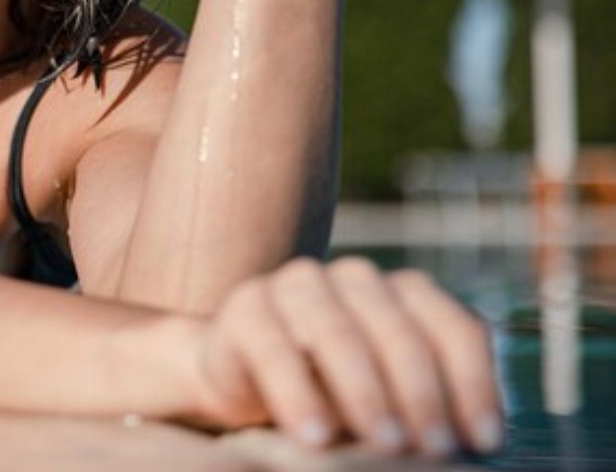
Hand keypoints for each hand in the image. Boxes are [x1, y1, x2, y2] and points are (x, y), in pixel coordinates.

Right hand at [176, 256, 504, 458]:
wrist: (244, 383)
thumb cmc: (334, 397)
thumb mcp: (391, 401)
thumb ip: (427, 406)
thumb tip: (478, 442)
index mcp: (404, 294)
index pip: (454, 330)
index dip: (474, 386)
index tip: (483, 442)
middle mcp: (354, 279)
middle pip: (399, 331)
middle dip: (421, 395)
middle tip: (434, 449)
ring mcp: (296, 286)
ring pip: (339, 332)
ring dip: (366, 392)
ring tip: (384, 443)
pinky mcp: (246, 308)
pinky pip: (273, 347)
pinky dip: (296, 393)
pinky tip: (315, 435)